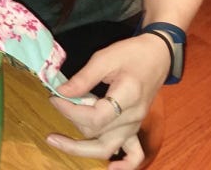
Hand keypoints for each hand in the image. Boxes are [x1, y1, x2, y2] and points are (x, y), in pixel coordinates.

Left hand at [46, 34, 170, 168]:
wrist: (157, 55)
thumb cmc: (131, 53)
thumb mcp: (105, 58)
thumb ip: (83, 78)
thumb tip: (62, 92)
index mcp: (127, 97)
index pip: (95, 118)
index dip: (71, 112)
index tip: (55, 98)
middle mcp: (132, 117)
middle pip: (98, 136)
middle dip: (71, 130)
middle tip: (53, 120)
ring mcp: (135, 125)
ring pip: (108, 148)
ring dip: (82, 148)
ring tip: (59, 141)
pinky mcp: (135, 127)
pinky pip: (134, 154)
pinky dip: (124, 165)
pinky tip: (110, 168)